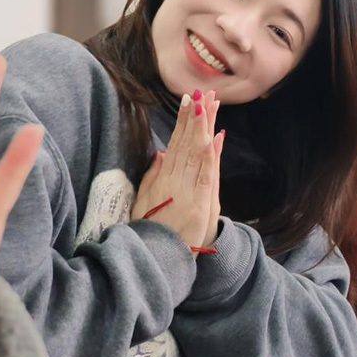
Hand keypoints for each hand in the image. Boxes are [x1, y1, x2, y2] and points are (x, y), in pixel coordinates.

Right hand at [132, 90, 220, 254]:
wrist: (156, 262)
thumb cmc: (150, 233)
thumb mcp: (143, 204)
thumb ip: (151, 177)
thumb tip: (160, 152)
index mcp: (161, 180)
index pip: (175, 144)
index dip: (182, 122)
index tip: (188, 101)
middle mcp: (174, 182)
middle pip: (187, 144)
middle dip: (195, 118)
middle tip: (202, 94)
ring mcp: (188, 193)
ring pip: (197, 155)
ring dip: (204, 129)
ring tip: (209, 106)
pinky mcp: (200, 206)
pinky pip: (206, 177)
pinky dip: (210, 158)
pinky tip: (214, 139)